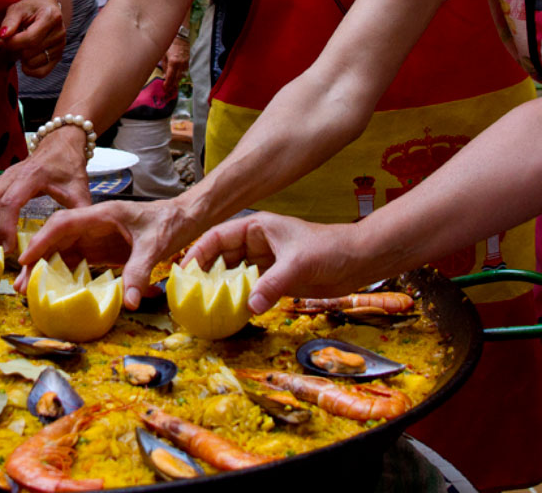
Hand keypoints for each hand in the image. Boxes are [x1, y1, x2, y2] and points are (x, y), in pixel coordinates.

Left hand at [0, 0, 65, 77]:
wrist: (48, 8)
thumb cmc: (31, 8)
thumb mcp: (17, 9)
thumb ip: (9, 22)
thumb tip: (3, 36)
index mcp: (51, 17)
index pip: (30, 39)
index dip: (12, 43)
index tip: (2, 40)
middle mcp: (60, 33)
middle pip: (30, 52)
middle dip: (15, 49)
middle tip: (13, 39)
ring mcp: (61, 46)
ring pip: (34, 63)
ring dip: (22, 58)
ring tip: (23, 45)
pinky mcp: (59, 57)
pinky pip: (41, 72)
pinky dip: (30, 69)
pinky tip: (26, 59)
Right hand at [0, 127, 91, 255]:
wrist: (60, 144)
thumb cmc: (69, 167)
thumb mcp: (80, 191)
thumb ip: (80, 214)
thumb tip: (77, 239)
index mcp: (32, 176)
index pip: (9, 202)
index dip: (6, 227)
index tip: (10, 248)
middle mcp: (11, 174)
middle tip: (5, 248)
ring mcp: (1, 176)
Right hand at [17, 196, 195, 308]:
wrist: (185, 218)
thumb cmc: (169, 222)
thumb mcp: (155, 245)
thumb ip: (139, 271)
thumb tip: (129, 302)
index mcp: (101, 214)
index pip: (63, 223)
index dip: (42, 239)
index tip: (26, 258)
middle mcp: (93, 224)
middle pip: (57, 239)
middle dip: (37, 260)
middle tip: (21, 285)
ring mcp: (96, 237)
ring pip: (64, 252)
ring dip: (47, 270)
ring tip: (29, 292)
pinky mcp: (102, 250)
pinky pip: (77, 262)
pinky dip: (64, 275)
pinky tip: (54, 291)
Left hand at [161, 37, 189, 96]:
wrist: (180, 35)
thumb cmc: (169, 43)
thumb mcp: (163, 54)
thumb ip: (164, 66)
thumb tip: (164, 76)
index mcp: (173, 62)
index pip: (170, 77)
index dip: (167, 84)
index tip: (164, 89)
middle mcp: (181, 63)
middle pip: (177, 78)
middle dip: (172, 85)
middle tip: (168, 90)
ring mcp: (186, 62)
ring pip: (182, 75)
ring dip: (177, 81)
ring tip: (172, 86)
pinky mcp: (188, 60)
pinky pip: (185, 71)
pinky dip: (181, 75)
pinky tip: (177, 77)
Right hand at [183, 212, 368, 313]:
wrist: (357, 261)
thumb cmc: (328, 249)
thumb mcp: (297, 264)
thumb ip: (271, 284)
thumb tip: (249, 307)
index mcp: (257, 228)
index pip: (218, 236)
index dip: (198, 252)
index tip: (184, 271)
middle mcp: (257, 243)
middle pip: (223, 256)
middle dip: (207, 273)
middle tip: (190, 294)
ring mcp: (266, 261)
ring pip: (236, 274)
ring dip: (223, 289)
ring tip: (206, 306)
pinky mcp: (276, 278)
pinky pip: (251, 289)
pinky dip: (241, 299)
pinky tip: (232, 313)